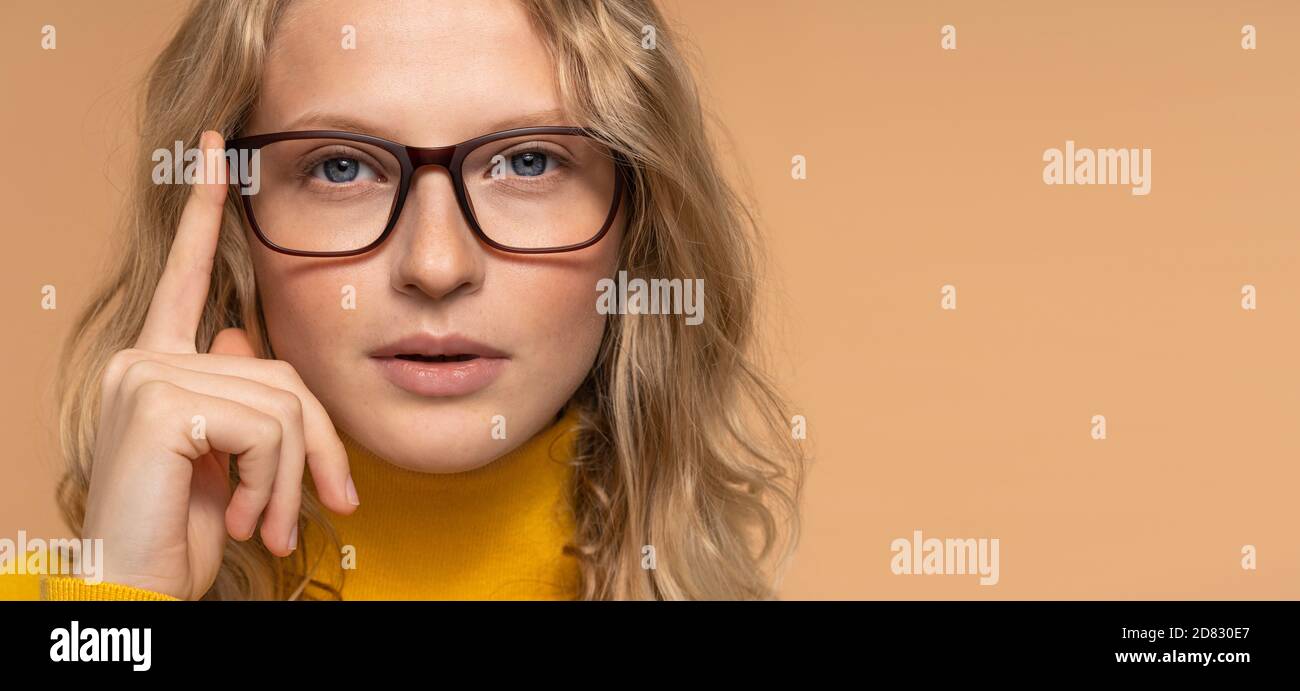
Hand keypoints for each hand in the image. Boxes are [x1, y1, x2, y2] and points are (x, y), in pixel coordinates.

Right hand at [80, 131, 358, 599]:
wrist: (137, 590)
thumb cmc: (184, 530)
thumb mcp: (230, 459)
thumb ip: (243, 398)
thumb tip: (245, 334)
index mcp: (159, 362)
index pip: (190, 276)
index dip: (207, 213)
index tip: (217, 146)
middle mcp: (145, 357)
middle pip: (283, 371)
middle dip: (320, 447)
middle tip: (332, 504)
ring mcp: (146, 374)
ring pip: (284, 403)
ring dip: (294, 478)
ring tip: (268, 525)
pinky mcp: (160, 401)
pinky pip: (268, 428)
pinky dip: (275, 483)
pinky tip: (244, 520)